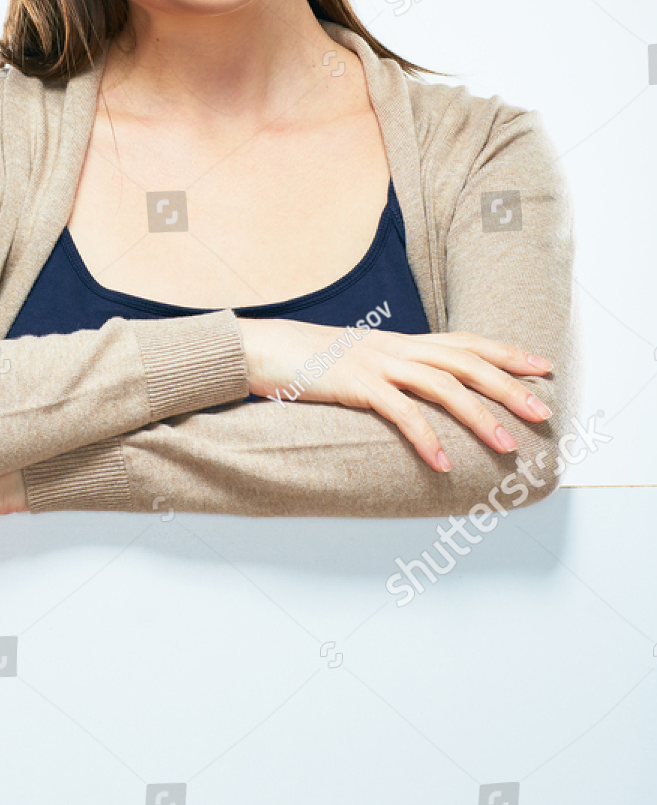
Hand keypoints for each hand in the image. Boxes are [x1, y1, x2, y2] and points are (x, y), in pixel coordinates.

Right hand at [237, 319, 552, 473]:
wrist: (260, 349)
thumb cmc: (308, 362)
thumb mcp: (359, 362)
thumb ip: (392, 373)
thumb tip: (420, 396)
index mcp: (401, 342)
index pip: (466, 342)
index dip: (507, 352)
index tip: (543, 367)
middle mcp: (396, 348)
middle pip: (466, 362)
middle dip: (509, 386)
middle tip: (542, 411)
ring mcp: (376, 363)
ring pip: (442, 385)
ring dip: (478, 417)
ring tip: (505, 446)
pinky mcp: (354, 384)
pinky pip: (399, 411)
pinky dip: (425, 437)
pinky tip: (442, 462)